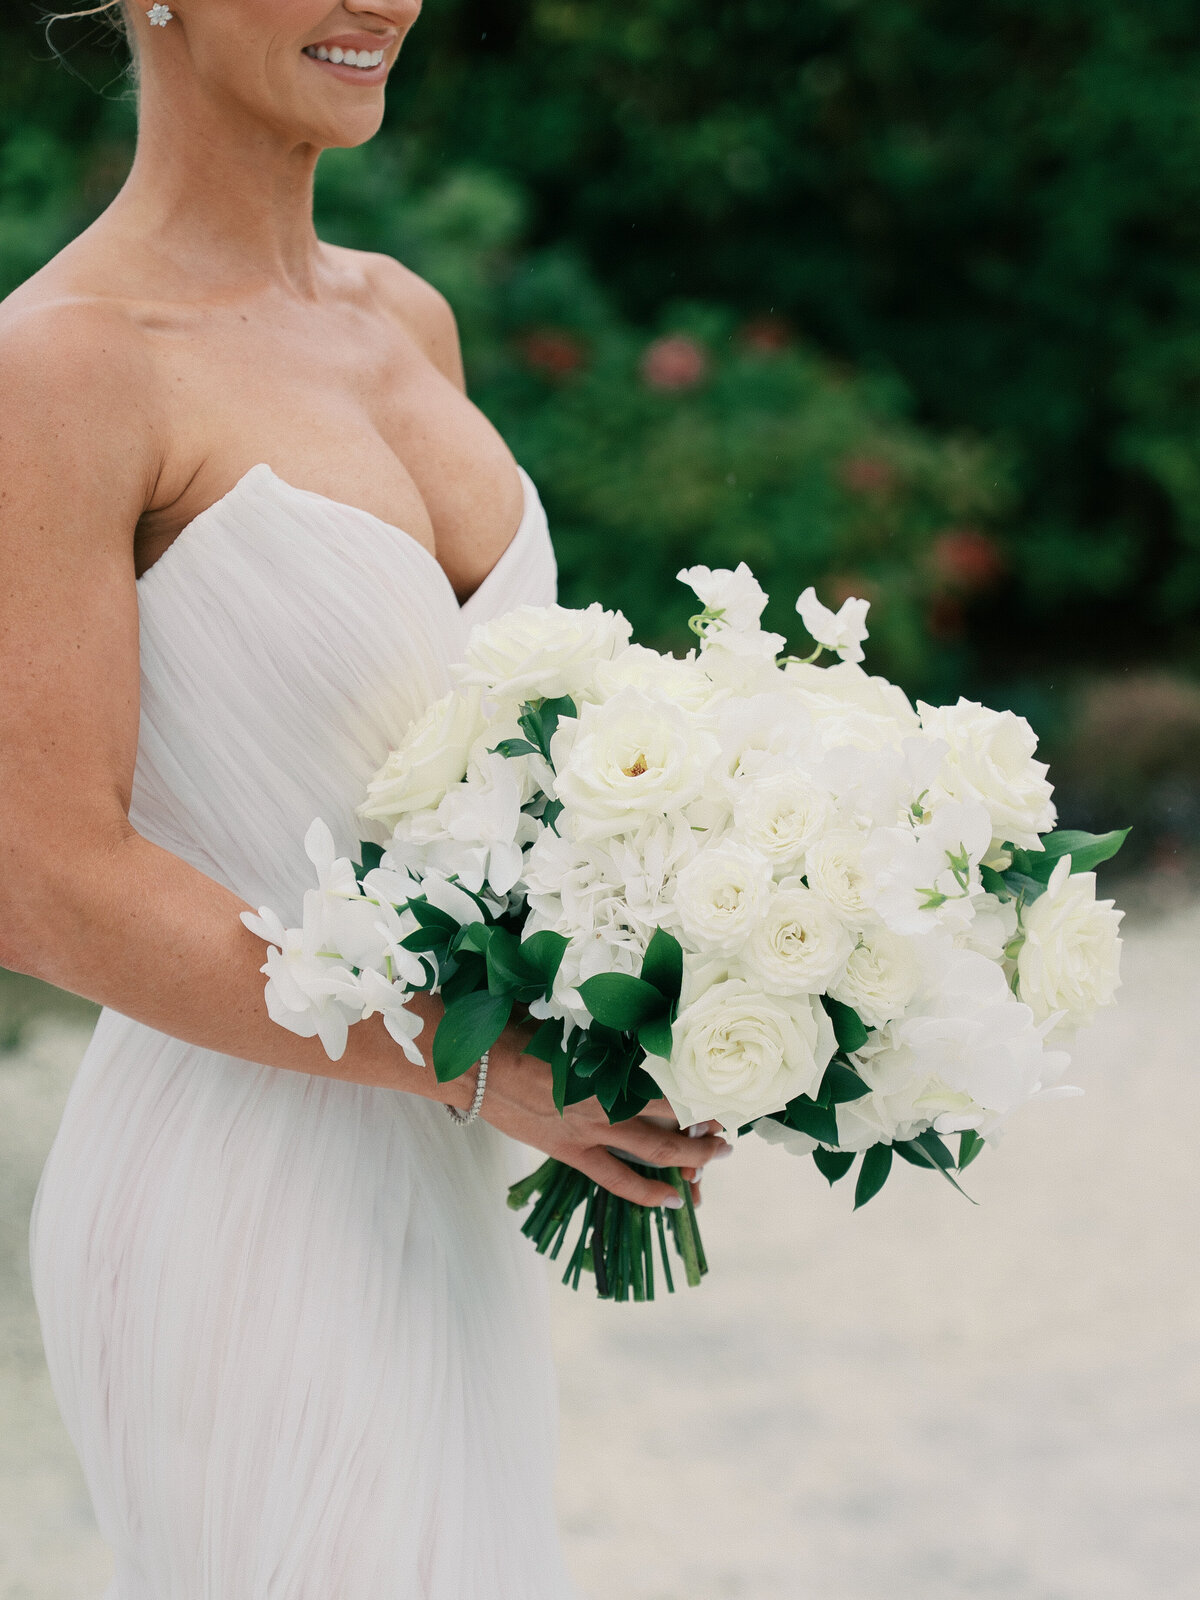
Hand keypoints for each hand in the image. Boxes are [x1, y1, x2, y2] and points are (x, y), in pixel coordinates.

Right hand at [482, 1021, 730, 1207]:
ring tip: (715, 1158)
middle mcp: (608, 1096)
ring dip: (691, 1157)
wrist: (475, 1066)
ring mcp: (591, 1129)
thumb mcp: (568, 1021)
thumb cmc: (517, 1030)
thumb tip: (635, 1013)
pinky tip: (671, 1202)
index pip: (669, 1075)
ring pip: (655, 1150)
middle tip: (729, 1123)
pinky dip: (646, 1192)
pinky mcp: (571, 1152)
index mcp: (610, 1059)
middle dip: (706, 1119)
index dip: (697, 1083)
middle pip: (673, 1113)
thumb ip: (604, 1029)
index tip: (719, 1083)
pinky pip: (617, 1179)